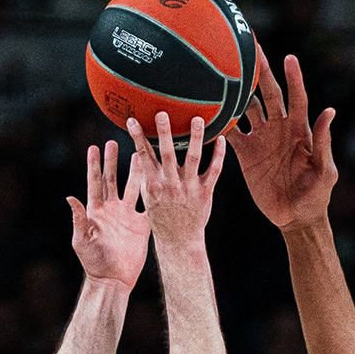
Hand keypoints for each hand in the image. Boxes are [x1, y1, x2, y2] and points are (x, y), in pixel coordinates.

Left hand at [67, 140, 149, 289]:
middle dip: (112, 161)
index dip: (94, 165)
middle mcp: (112, 210)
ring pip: (132, 188)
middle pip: (112, 179)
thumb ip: (78, 219)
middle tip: (114, 141)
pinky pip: (148, 206)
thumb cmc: (93, 262)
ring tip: (138, 152)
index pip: (94, 182)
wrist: (113, 279)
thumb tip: (70, 197)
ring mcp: (127, 217)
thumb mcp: (82, 240)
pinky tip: (158, 177)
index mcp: (96, 211)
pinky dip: (153, 192)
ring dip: (134, 171)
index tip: (94, 147)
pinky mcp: (141, 226)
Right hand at [127, 113, 226, 246]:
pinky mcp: (205, 193)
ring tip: (197, 119)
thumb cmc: (162, 216)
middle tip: (163, 114)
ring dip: (195, 138)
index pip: (143, 156)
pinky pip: (214, 171)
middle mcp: (171, 185)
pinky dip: (219, 155)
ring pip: (193, 159)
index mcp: (154, 185)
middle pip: (168, 154)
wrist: (178, 240)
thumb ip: (146, 173)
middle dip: (164, 134)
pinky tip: (221, 139)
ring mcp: (189, 188)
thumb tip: (139, 152)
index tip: (133, 120)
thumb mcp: (148, 196)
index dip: (138, 137)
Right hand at [224, 51, 336, 233]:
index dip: (293, 78)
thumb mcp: (325, 171)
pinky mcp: (246, 154)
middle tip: (250, 48)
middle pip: (269, 94)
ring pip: (247, 108)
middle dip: (260, 72)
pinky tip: (207, 108)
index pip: (296, 98)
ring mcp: (261, 139)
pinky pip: (230, 134)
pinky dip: (220, 122)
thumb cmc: (316, 196)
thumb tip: (329, 111)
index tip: (288, 57)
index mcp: (300, 130)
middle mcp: (279, 129)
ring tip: (223, 70)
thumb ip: (324, 143)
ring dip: (236, 91)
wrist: (296, 218)